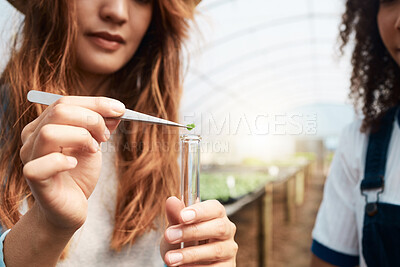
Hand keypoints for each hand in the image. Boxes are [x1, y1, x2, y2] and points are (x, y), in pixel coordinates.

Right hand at [20, 95, 123, 231]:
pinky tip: (74, 165)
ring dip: (81, 137)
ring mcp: (30, 159)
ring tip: (93, 149)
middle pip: (59, 111)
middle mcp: (32, 138)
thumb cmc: (79, 175)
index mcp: (44, 125)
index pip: (65, 102)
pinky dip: (62, 161)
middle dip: (92, 119)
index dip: (96, 103)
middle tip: (105, 136)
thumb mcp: (93, 145)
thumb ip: (101, 126)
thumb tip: (117, 110)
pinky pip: (41, 165)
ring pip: (50, 133)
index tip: (121, 109)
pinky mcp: (35, 180)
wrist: (69, 209)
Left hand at [161, 197, 237, 265]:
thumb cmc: (184, 239)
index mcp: (216, 214)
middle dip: (192, 232)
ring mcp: (229, 249)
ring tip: (170, 258)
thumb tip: (171, 200)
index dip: (199, 211)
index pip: (214, 208)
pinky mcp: (227, 266)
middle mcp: (227, 230)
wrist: (187, 262)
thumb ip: (176, 215)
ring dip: (191, 254)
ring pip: (216, 250)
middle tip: (169, 236)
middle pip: (218, 227)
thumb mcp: (177, 227)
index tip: (182, 216)